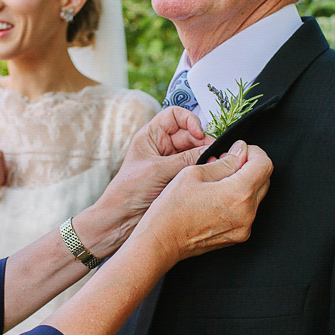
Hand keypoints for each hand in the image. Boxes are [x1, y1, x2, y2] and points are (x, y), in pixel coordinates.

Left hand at [97, 106, 212, 231]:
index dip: (189, 120)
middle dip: (202, 143)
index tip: (199, 133)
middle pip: (189, 134)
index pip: (174, 115)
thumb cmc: (128, 191)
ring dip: (204, 157)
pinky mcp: (177, 178)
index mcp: (150, 136)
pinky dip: (202, 169)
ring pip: (195, 152)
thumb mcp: (158, 170)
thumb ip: (186, 159)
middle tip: (213, 154)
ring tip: (212, 166)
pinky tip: (208, 175)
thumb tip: (211, 151)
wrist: (121, 219)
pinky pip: (194, 168)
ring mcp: (170, 162)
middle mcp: (161, 146)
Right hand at [132, 139, 272, 268]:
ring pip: (256, 196)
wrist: (162, 242)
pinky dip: (238, 199)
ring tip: (218, 180)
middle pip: (264, 180)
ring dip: (244, 182)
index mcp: (238, 194)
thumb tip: (240, 151)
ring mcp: (244, 228)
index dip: (253, 152)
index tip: (239, 150)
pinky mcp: (238, 236)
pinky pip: (247, 211)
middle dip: (249, 166)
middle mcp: (247, 213)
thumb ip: (225, 161)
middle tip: (227, 162)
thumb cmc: (171, 209)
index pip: (264, 164)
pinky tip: (217, 196)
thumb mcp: (194, 173)